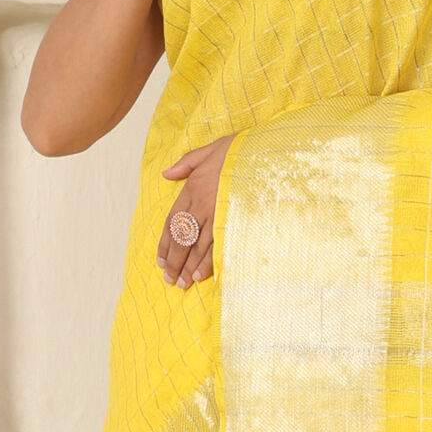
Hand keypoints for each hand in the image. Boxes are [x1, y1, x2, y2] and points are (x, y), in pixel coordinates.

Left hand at [158, 134, 234, 286]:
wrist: (270, 150)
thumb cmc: (242, 149)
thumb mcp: (211, 149)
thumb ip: (187, 163)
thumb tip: (166, 173)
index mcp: (193, 186)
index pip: (173, 220)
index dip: (165, 243)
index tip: (161, 260)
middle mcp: (202, 202)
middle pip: (182, 237)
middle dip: (175, 261)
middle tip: (170, 279)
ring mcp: (218, 213)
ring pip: (197, 245)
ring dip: (188, 266)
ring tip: (182, 283)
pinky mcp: (234, 220)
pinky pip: (217, 245)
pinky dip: (207, 262)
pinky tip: (200, 275)